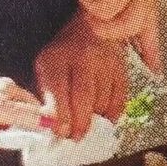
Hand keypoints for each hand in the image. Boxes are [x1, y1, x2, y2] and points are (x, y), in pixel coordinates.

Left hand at [0, 77, 44, 150]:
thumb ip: (25, 115)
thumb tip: (48, 119)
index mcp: (7, 89)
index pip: (33, 105)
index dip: (39, 119)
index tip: (45, 134)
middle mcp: (1, 99)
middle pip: (22, 121)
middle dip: (13, 132)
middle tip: (5, 136)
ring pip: (8, 133)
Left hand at [35, 14, 128, 140]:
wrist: (88, 28)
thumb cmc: (62, 56)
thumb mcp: (45, 69)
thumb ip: (47, 97)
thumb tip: (54, 128)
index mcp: (56, 58)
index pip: (57, 90)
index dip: (60, 116)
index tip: (61, 133)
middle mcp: (82, 57)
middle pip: (83, 97)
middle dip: (80, 124)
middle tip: (76, 137)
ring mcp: (104, 61)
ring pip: (102, 100)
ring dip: (95, 119)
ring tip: (88, 126)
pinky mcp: (121, 67)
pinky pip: (119, 98)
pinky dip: (112, 113)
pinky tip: (103, 118)